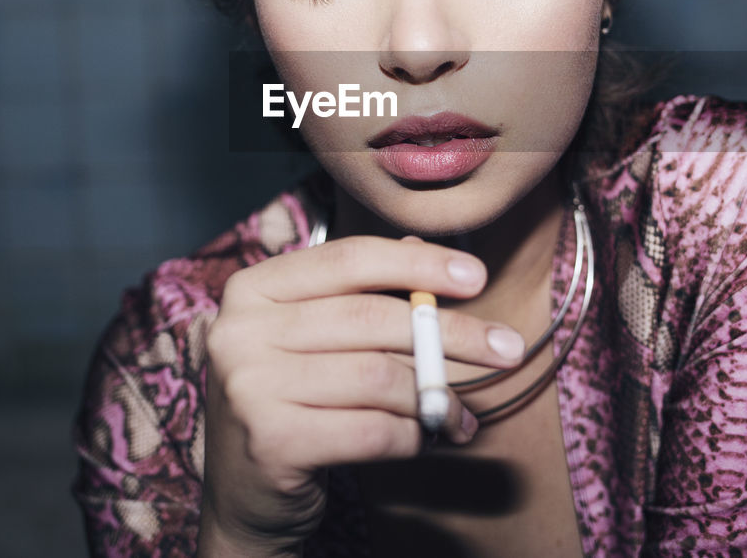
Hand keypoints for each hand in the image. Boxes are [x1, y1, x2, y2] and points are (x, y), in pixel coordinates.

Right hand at [195, 235, 525, 555]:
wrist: (245, 492)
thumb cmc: (291, 401)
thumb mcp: (312, 338)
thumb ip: (360, 294)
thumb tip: (430, 254)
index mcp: (253, 289)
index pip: (349, 259)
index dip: (418, 264)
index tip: (476, 277)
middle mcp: (241, 330)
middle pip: (371, 317)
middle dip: (452, 333)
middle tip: (505, 348)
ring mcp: (250, 386)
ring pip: (378, 377)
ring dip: (436, 398)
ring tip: (460, 415)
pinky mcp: (271, 441)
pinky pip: (372, 430)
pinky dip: (412, 435)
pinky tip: (425, 438)